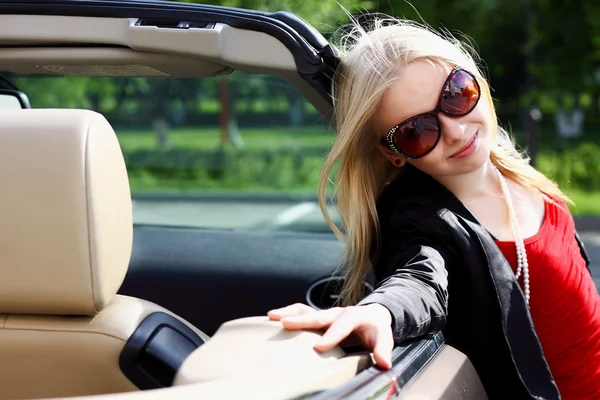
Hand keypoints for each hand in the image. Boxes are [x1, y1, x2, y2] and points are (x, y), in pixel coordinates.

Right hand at [267, 303, 393, 368]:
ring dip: (288, 312)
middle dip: (301, 320)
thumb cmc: (377, 329)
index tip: (317, 348)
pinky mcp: (318, 318)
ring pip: (305, 310)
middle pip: (318, 315)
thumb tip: (384, 364)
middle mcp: (336, 312)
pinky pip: (301, 314)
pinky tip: (271, 322)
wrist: (372, 316)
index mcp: (353, 316)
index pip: (341, 325)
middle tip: (285, 324)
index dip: (330, 336)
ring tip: (270, 317)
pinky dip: (287, 315)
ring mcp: (325, 314)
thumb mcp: (385, 338)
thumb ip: (383, 350)